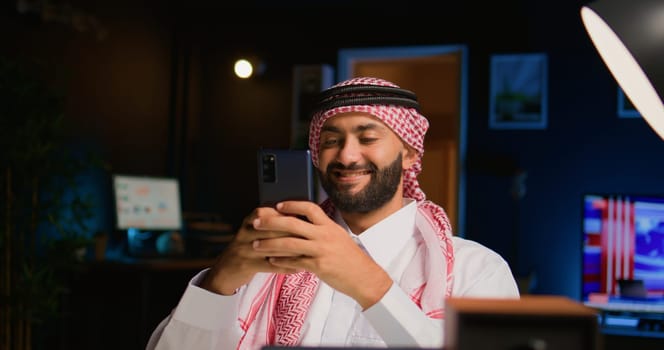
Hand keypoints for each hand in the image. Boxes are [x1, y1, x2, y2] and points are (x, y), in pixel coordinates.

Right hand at [200, 206, 302, 294]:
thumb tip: (297, 215)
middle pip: (272, 229)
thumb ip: (271, 224)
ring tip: (308, 252)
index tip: (304, 219)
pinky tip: (299, 268)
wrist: (225, 270)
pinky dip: (286, 267)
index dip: (286, 215)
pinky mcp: (246, 265)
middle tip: (311, 236)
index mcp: (248, 222)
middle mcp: (245, 233)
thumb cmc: (246, 248)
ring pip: (272, 247)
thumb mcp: (253, 232)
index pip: (268, 213)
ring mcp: (244, 249)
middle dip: (293, 233)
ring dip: (292, 250)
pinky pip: (270, 266)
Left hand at [251, 201, 392, 308]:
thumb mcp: (338, 236)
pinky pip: (294, 262)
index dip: (292, 205)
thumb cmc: (350, 258)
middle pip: (293, 223)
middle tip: (256, 222)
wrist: (364, 277)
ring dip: (269, 243)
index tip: (278, 205)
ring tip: (255, 244)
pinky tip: (270, 260)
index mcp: (329, 225)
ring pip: (289, 244)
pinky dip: (280, 261)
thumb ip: (322, 229)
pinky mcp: (318, 266)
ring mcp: (321, 250)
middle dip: (271, 222)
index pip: (309, 208)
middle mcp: (324, 235)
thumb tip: (305, 222)